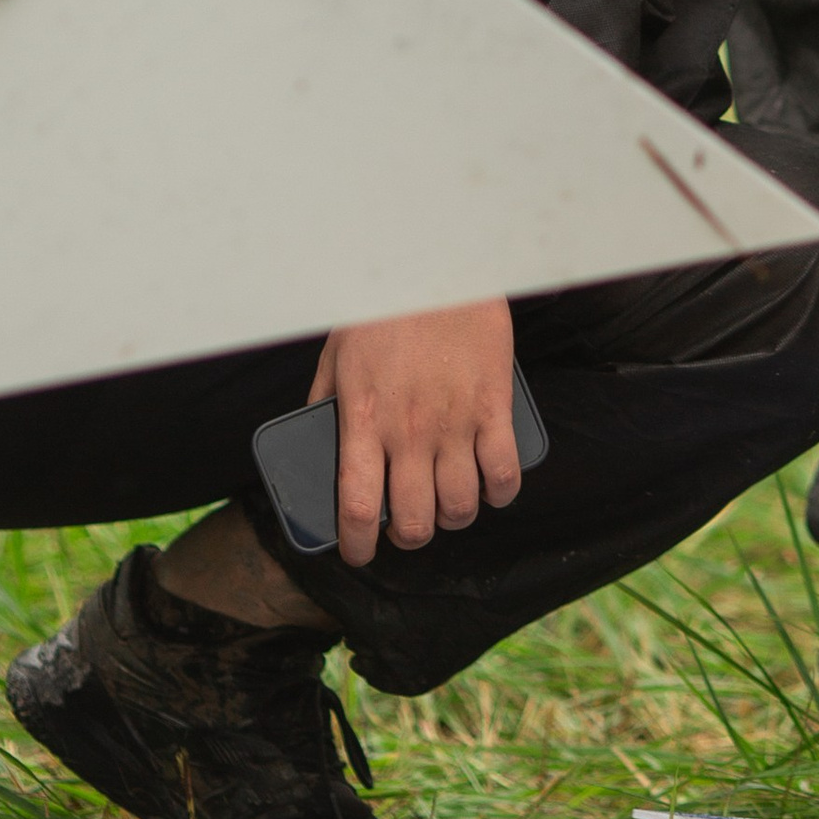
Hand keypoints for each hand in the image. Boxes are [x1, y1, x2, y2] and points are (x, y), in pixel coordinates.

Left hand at [309, 299, 521, 569]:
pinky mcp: (494, 407)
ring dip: (452, 518)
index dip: (357, 545)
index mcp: (364, 420)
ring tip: (446, 504)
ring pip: (460, 507)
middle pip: (415, 521)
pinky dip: (498, 494)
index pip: (359, 507)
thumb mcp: (337, 355)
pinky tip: (489, 488)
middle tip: (407, 524)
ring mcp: (455, 422)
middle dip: (409, 536)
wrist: (437, 264)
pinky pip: (504, 474)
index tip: (358, 553)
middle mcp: (410, 431)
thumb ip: (325, 403)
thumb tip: (314, 442)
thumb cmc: (382, 307)